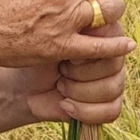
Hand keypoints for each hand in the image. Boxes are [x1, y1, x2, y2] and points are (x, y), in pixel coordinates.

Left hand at [15, 0, 131, 124]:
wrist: (25, 87)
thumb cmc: (37, 56)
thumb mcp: (52, 40)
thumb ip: (76, 31)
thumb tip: (97, 29)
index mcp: (103, 32)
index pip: (115, 38)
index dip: (90, 49)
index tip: (69, 54)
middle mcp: (114, 54)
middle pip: (114, 65)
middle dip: (80, 72)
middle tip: (61, 69)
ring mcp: (114, 80)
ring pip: (112, 88)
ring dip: (78, 91)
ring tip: (60, 85)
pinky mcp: (110, 103)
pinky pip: (111, 110)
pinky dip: (84, 111)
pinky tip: (66, 104)